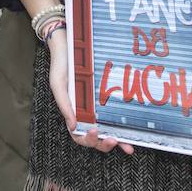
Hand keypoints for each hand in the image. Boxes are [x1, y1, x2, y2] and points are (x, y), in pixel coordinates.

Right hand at [46, 31, 134, 154]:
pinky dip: (123, 126)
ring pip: (108, 130)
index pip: (78, 134)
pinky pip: (116, 115)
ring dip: (118, 141)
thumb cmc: (62, 65)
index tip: (93, 132)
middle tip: (113, 141)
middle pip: (95, 138)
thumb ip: (64, 105)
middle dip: (104, 144)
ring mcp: (97, 107)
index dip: (87, 139)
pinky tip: (132, 130)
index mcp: (72, 112)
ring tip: (127, 145)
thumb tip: (72, 126)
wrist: (70, 45)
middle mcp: (86, 113)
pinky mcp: (107, 99)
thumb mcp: (58, 84)